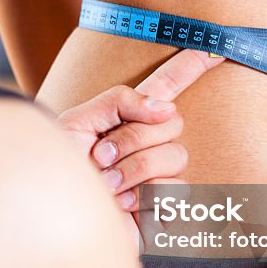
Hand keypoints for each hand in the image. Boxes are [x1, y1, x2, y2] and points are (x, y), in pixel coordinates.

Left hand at [57, 50, 222, 212]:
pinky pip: (175, 191)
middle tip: (101, 157)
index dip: (190, 68)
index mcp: (126, 120)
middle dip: (134, 139)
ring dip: (134, 171)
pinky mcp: (162, 209)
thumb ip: (119, 101)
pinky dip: (142, 198)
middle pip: (172, 123)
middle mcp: (147, 146)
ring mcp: (157, 177)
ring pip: (175, 157)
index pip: (166, 87)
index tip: (216, 51)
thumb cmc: (58, 173)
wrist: (50, 216)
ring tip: (106, 185)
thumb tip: (166, 108)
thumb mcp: (77, 122)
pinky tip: (120, 207)